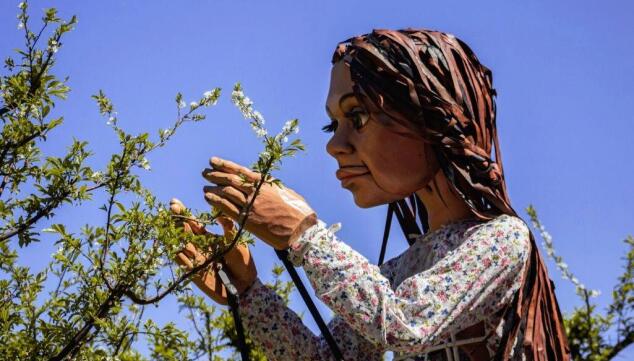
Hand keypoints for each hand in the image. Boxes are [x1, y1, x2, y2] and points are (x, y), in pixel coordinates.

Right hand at [170, 198, 256, 304]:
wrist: (244, 285)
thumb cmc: (242, 262)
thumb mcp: (236, 241)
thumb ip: (227, 227)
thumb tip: (218, 212)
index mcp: (207, 238)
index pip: (192, 223)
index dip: (184, 213)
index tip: (175, 202)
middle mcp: (198, 247)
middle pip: (183, 231)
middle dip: (177, 219)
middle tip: (172, 208)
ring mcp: (195, 259)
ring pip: (180, 245)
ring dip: (177, 234)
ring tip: (177, 223)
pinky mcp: (193, 273)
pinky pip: (182, 262)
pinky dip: (178, 254)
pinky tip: (177, 245)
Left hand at [202, 156, 317, 249]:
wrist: (301, 230)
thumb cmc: (298, 211)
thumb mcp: (286, 192)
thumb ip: (272, 187)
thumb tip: (264, 183)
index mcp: (265, 183)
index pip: (240, 171)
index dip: (224, 165)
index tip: (213, 161)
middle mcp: (256, 192)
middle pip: (230, 180)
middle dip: (215, 175)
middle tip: (205, 173)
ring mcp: (251, 206)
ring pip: (226, 193)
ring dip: (213, 189)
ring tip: (205, 187)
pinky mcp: (248, 220)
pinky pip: (227, 208)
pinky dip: (216, 202)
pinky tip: (208, 198)